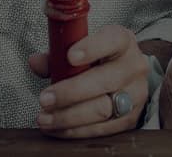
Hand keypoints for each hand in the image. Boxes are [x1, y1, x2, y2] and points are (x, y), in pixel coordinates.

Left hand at [28, 26, 150, 137]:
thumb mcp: (84, 48)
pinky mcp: (129, 119)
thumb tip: (36, 62)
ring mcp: (135, 94)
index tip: (70, 56)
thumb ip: (58, 54)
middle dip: (70, 92)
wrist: (129, 79)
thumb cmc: (101, 60)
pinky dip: (75, 131)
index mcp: (122, 42)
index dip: (92, 48)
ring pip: (102, 109)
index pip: (112, 41)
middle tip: (45, 99)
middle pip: (104, 81)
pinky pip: (101, 129)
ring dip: (68, 116)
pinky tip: (57, 128)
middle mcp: (133, 67)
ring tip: (45, 118)